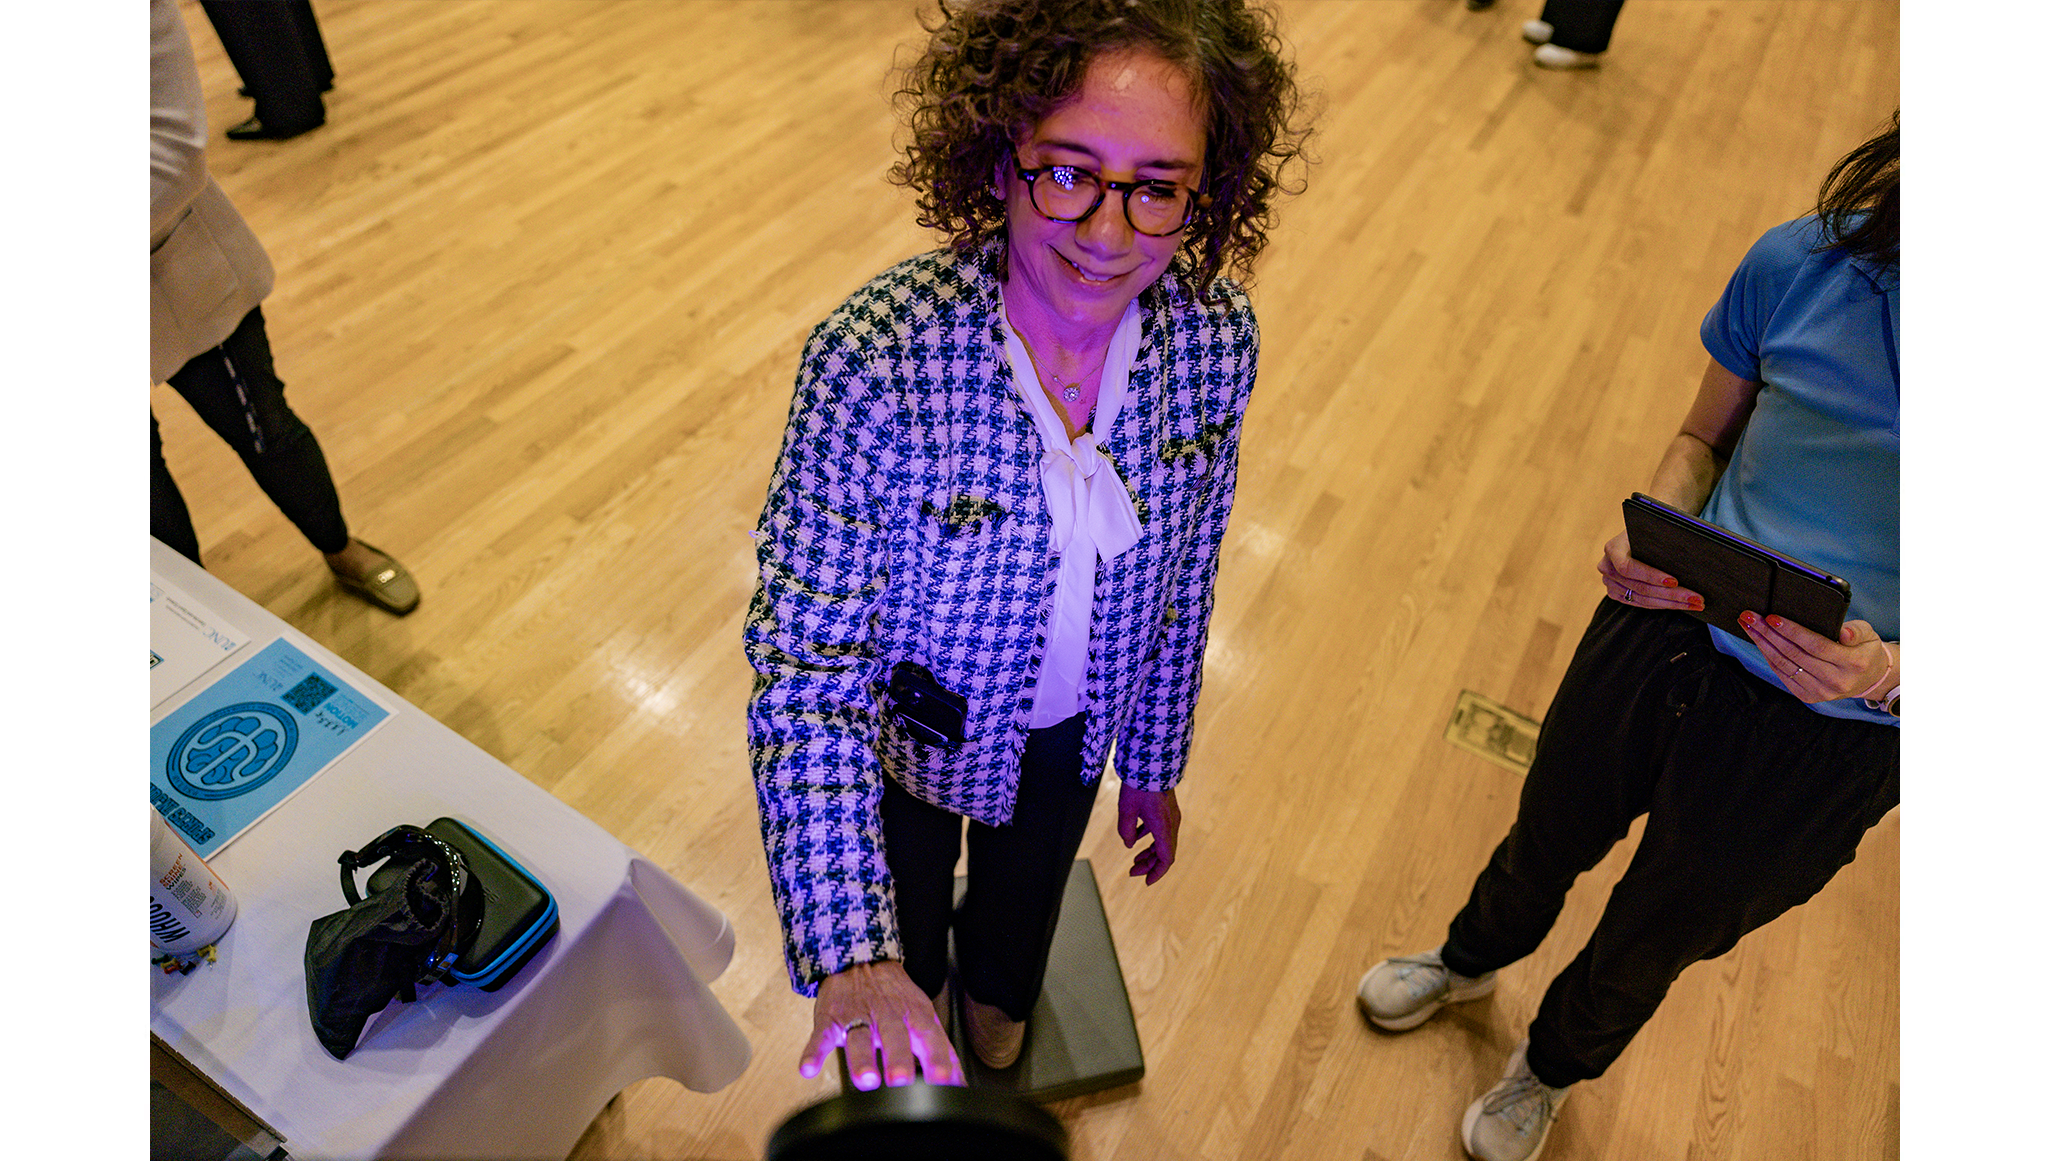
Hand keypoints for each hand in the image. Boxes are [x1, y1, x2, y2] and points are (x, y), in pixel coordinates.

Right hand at [800, 961, 961, 1088]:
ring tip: (865, 1079)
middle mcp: (888, 1015)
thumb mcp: (923, 1016)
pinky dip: (812, 1051)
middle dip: (898, 1059)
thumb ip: (940, 1052)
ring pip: (859, 1037)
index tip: (944, 1081)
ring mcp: (857, 1016)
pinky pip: (820, 1035)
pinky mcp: (830, 1018)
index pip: (929, 1036)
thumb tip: (961, 1086)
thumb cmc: (895, 996)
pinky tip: (808, 1068)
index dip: (937, 1058)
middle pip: (894, 1036)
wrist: (859, 956)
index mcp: (915, 1014)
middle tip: (901, 1081)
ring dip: (861, 1058)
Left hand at [1118, 785, 1180, 884]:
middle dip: (1150, 865)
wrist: (1152, 761)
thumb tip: (1130, 844)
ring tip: (1135, 860)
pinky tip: (1135, 838)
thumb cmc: (1138, 785)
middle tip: (1133, 871)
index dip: (1157, 872)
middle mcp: (1171, 824)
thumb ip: (1127, 830)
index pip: (1166, 859)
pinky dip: (1150, 839)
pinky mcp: (1167, 809)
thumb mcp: (1126, 810)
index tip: (1146, 881)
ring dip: (1150, 853)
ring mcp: (1171, 816)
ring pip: (1163, 842)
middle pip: (1164, 853)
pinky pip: (1161, 831)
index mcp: (1163, 827)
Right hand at [1598, 528, 1704, 612]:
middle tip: (1696, 598)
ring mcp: (1610, 582)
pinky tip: (1682, 605)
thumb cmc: (1653, 527)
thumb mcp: (1656, 527)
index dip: (1651, 576)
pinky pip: (1641, 603)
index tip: (1675, 580)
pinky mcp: (1617, 593)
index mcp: (1612, 548)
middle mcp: (1607, 567)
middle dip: (1672, 594)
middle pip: (1640, 588)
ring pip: (1643, 599)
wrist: (1643, 532)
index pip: (1628, 567)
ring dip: (1672, 603)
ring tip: (1695, 604)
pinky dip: (1663, 605)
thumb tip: (1689, 548)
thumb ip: (1664, 539)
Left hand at [1739, 612, 1895, 704]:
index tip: (1772, 617)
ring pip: (1784, 665)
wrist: (1869, 678)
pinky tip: (1759, 642)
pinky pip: (1783, 675)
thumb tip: (1844, 631)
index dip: (1792, 631)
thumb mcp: (1869, 634)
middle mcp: (1836, 681)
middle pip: (1794, 654)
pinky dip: (1769, 657)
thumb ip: (1856, 631)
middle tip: (1750, 616)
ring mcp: (1821, 692)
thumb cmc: (1865, 650)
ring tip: (1749, 626)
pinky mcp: (1809, 697)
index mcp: (1853, 663)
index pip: (1816, 645)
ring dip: (1763, 644)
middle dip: (1768, 633)